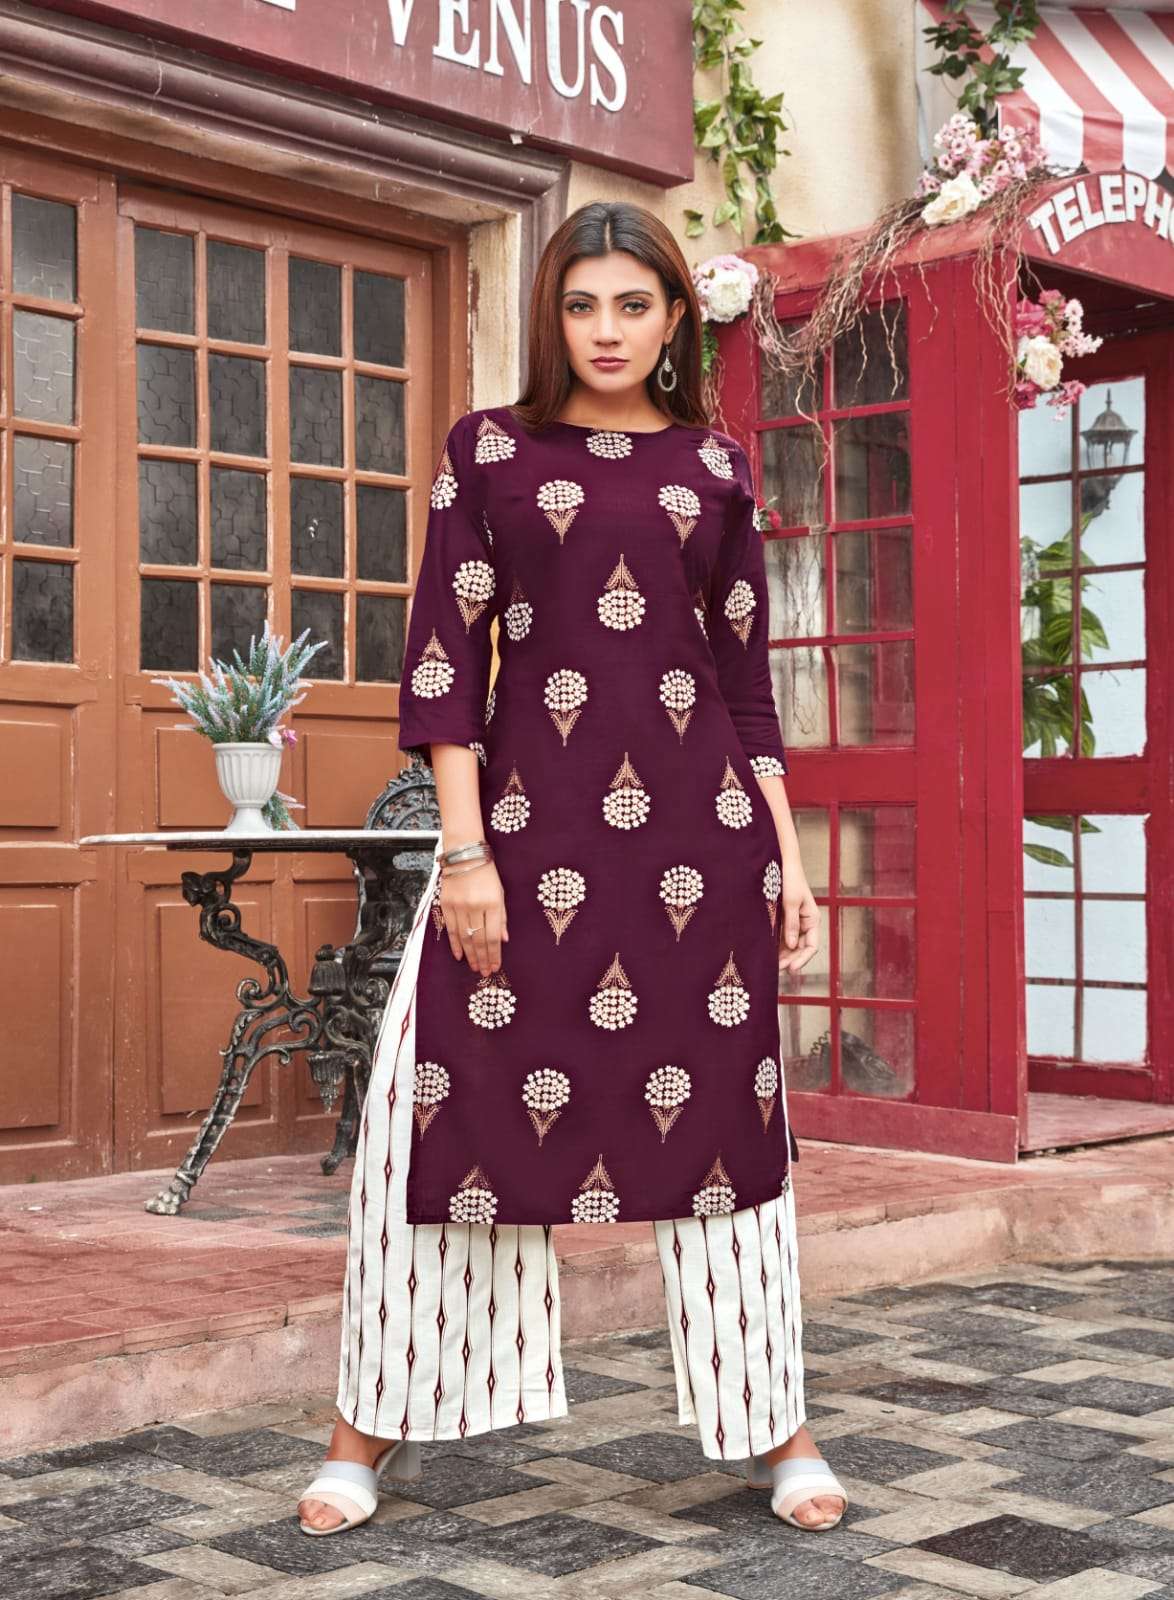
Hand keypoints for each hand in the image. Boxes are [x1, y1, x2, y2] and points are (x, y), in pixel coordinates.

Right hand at [439, 859, 507, 975]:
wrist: (465, 854)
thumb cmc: (487, 873)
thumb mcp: (500, 893)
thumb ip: (502, 917)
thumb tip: (503, 940)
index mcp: (493, 904)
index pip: (493, 937)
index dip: (494, 955)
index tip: (495, 967)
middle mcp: (475, 907)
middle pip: (479, 940)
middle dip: (482, 959)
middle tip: (484, 972)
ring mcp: (459, 906)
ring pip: (464, 937)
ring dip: (470, 955)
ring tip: (474, 967)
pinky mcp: (446, 904)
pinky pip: (450, 929)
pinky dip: (455, 944)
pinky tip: (459, 956)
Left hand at [778, 866, 819, 975]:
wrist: (780, 862)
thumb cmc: (789, 879)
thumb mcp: (791, 901)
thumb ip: (791, 923)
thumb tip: (792, 945)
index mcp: (812, 919)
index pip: (812, 946)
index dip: (802, 959)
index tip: (790, 969)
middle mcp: (804, 923)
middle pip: (800, 949)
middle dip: (789, 960)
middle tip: (775, 970)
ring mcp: (793, 922)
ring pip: (789, 945)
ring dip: (781, 955)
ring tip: (769, 965)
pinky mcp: (782, 919)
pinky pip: (780, 937)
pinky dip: (775, 946)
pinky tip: (766, 953)